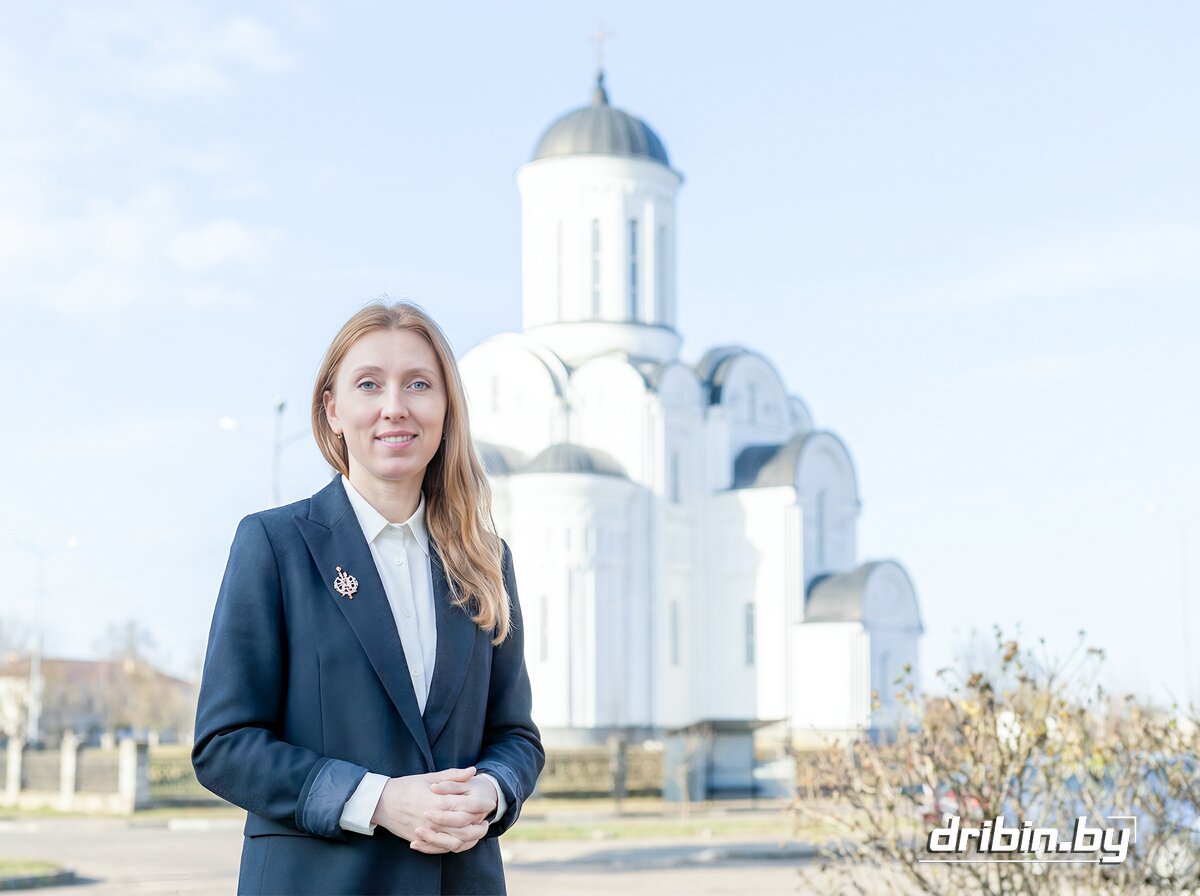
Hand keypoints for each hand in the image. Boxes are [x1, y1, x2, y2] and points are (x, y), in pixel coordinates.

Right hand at [369, 767, 495, 853]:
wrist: (382, 802)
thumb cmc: (407, 786)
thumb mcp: (430, 777)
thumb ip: (453, 775)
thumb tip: (473, 771)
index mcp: (439, 800)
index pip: (468, 806)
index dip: (482, 805)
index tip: (490, 803)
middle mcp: (434, 818)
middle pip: (465, 827)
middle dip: (479, 825)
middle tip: (486, 820)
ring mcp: (427, 832)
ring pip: (455, 842)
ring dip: (469, 839)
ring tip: (476, 832)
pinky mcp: (420, 840)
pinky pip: (440, 848)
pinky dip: (453, 846)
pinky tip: (460, 840)